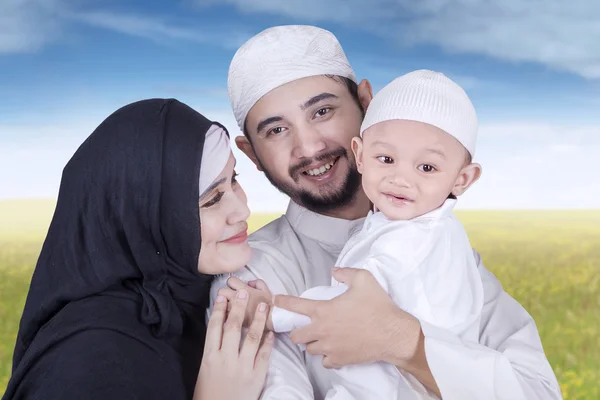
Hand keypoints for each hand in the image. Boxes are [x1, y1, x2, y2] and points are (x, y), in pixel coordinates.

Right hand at [194, 290, 273, 399]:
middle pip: (233, 327)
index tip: (222, 296)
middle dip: (239, 307)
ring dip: (258, 319)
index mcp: (209, 357)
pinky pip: (264, 355)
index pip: (214, 327)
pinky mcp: (256, 376)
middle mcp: (225, 359)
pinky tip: (271, 331)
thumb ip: (213, 350)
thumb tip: (221, 327)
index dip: (219, 310)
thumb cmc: (208, 393)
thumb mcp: (205, 370)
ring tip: (264, 305)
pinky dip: (268, 342)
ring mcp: (242, 367)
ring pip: (252, 337)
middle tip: (243, 292)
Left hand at [219, 276, 273, 330]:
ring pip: (219, 305)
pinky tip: (229, 317)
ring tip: (228, 307)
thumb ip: (257, 282)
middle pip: (221, 291)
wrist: (271, 320)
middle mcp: (236, 298)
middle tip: (229, 297)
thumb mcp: (266, 290)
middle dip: (224, 293)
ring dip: (222, 305)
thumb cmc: (269, 305)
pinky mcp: (232, 321)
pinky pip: (222, 317)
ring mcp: (233, 310)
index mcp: (244, 290)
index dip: (232, 282)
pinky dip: (224, 316)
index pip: (230, 280)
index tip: (235, 287)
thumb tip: (249, 283)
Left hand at [274, 267, 421, 368]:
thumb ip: (345, 272)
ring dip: (311, 343)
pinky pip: (325, 361)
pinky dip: (326, 356)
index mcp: (323, 310)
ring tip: (320, 338)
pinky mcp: (340, 360)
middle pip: (296, 336)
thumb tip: (335, 271)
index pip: (295, 306)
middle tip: (304, 326)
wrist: (393, 334)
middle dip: (297, 330)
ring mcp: (330, 347)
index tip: (276, 301)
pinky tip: (332, 350)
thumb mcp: (363, 279)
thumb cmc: (378, 306)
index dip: (283, 302)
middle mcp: (322, 330)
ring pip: (310, 349)